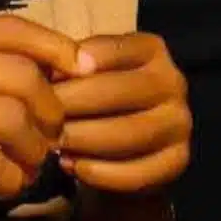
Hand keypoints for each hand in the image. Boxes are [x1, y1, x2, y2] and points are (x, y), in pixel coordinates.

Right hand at [0, 14, 88, 217]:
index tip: (82, 68)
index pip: (10, 27)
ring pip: (12, 118)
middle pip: (21, 73)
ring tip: (30, 163)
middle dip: (50, 108)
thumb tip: (35, 68)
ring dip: (35, 148)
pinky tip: (5, 186)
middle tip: (50, 134)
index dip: (55, 47)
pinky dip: (10, 180)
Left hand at [53, 32, 191, 192]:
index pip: (109, 50)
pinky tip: (74, 167)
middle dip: (73, 104)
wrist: (124, 140)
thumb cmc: (95, 92)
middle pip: (119, 91)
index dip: (71, 65)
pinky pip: (139, 172)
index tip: (43, 80)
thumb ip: (67, 63)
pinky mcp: (179, 161)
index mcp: (150, 48)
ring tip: (53, 142)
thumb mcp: (85, 67)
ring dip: (84, 140)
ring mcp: (180, 123)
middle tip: (40, 116)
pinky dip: (101, 173)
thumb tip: (42, 71)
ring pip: (129, 133)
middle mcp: (173, 81)